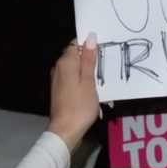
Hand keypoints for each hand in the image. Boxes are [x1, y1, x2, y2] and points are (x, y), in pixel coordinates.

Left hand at [47, 32, 99, 151]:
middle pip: (78, 57)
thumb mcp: (89, 81)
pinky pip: (75, 82)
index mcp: (66, 62)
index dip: (91, 45)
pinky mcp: (60, 91)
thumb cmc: (80, 106)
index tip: (104, 53)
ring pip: (78, 71)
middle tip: (108, 73)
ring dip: (92, 78)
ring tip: (105, 91)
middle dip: (94, 64)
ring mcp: (58, 80)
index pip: (77, 43)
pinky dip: (86, 87)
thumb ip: (89, 58)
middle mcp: (59, 68)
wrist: (65, 131)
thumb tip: (90, 36)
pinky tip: (96, 98)